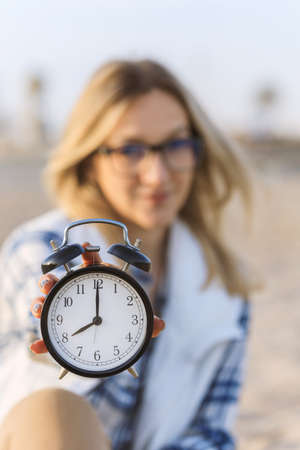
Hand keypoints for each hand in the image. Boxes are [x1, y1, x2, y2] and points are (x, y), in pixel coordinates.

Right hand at [30, 242, 164, 353]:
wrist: (114, 337)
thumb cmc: (125, 318)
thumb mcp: (138, 318)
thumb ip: (148, 321)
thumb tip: (160, 325)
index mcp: (98, 280)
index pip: (92, 262)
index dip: (87, 253)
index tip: (85, 248)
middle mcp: (78, 291)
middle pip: (61, 281)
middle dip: (51, 279)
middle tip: (49, 281)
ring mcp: (66, 309)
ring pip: (49, 302)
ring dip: (40, 303)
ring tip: (38, 307)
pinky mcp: (61, 329)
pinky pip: (49, 334)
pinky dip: (42, 341)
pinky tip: (36, 346)